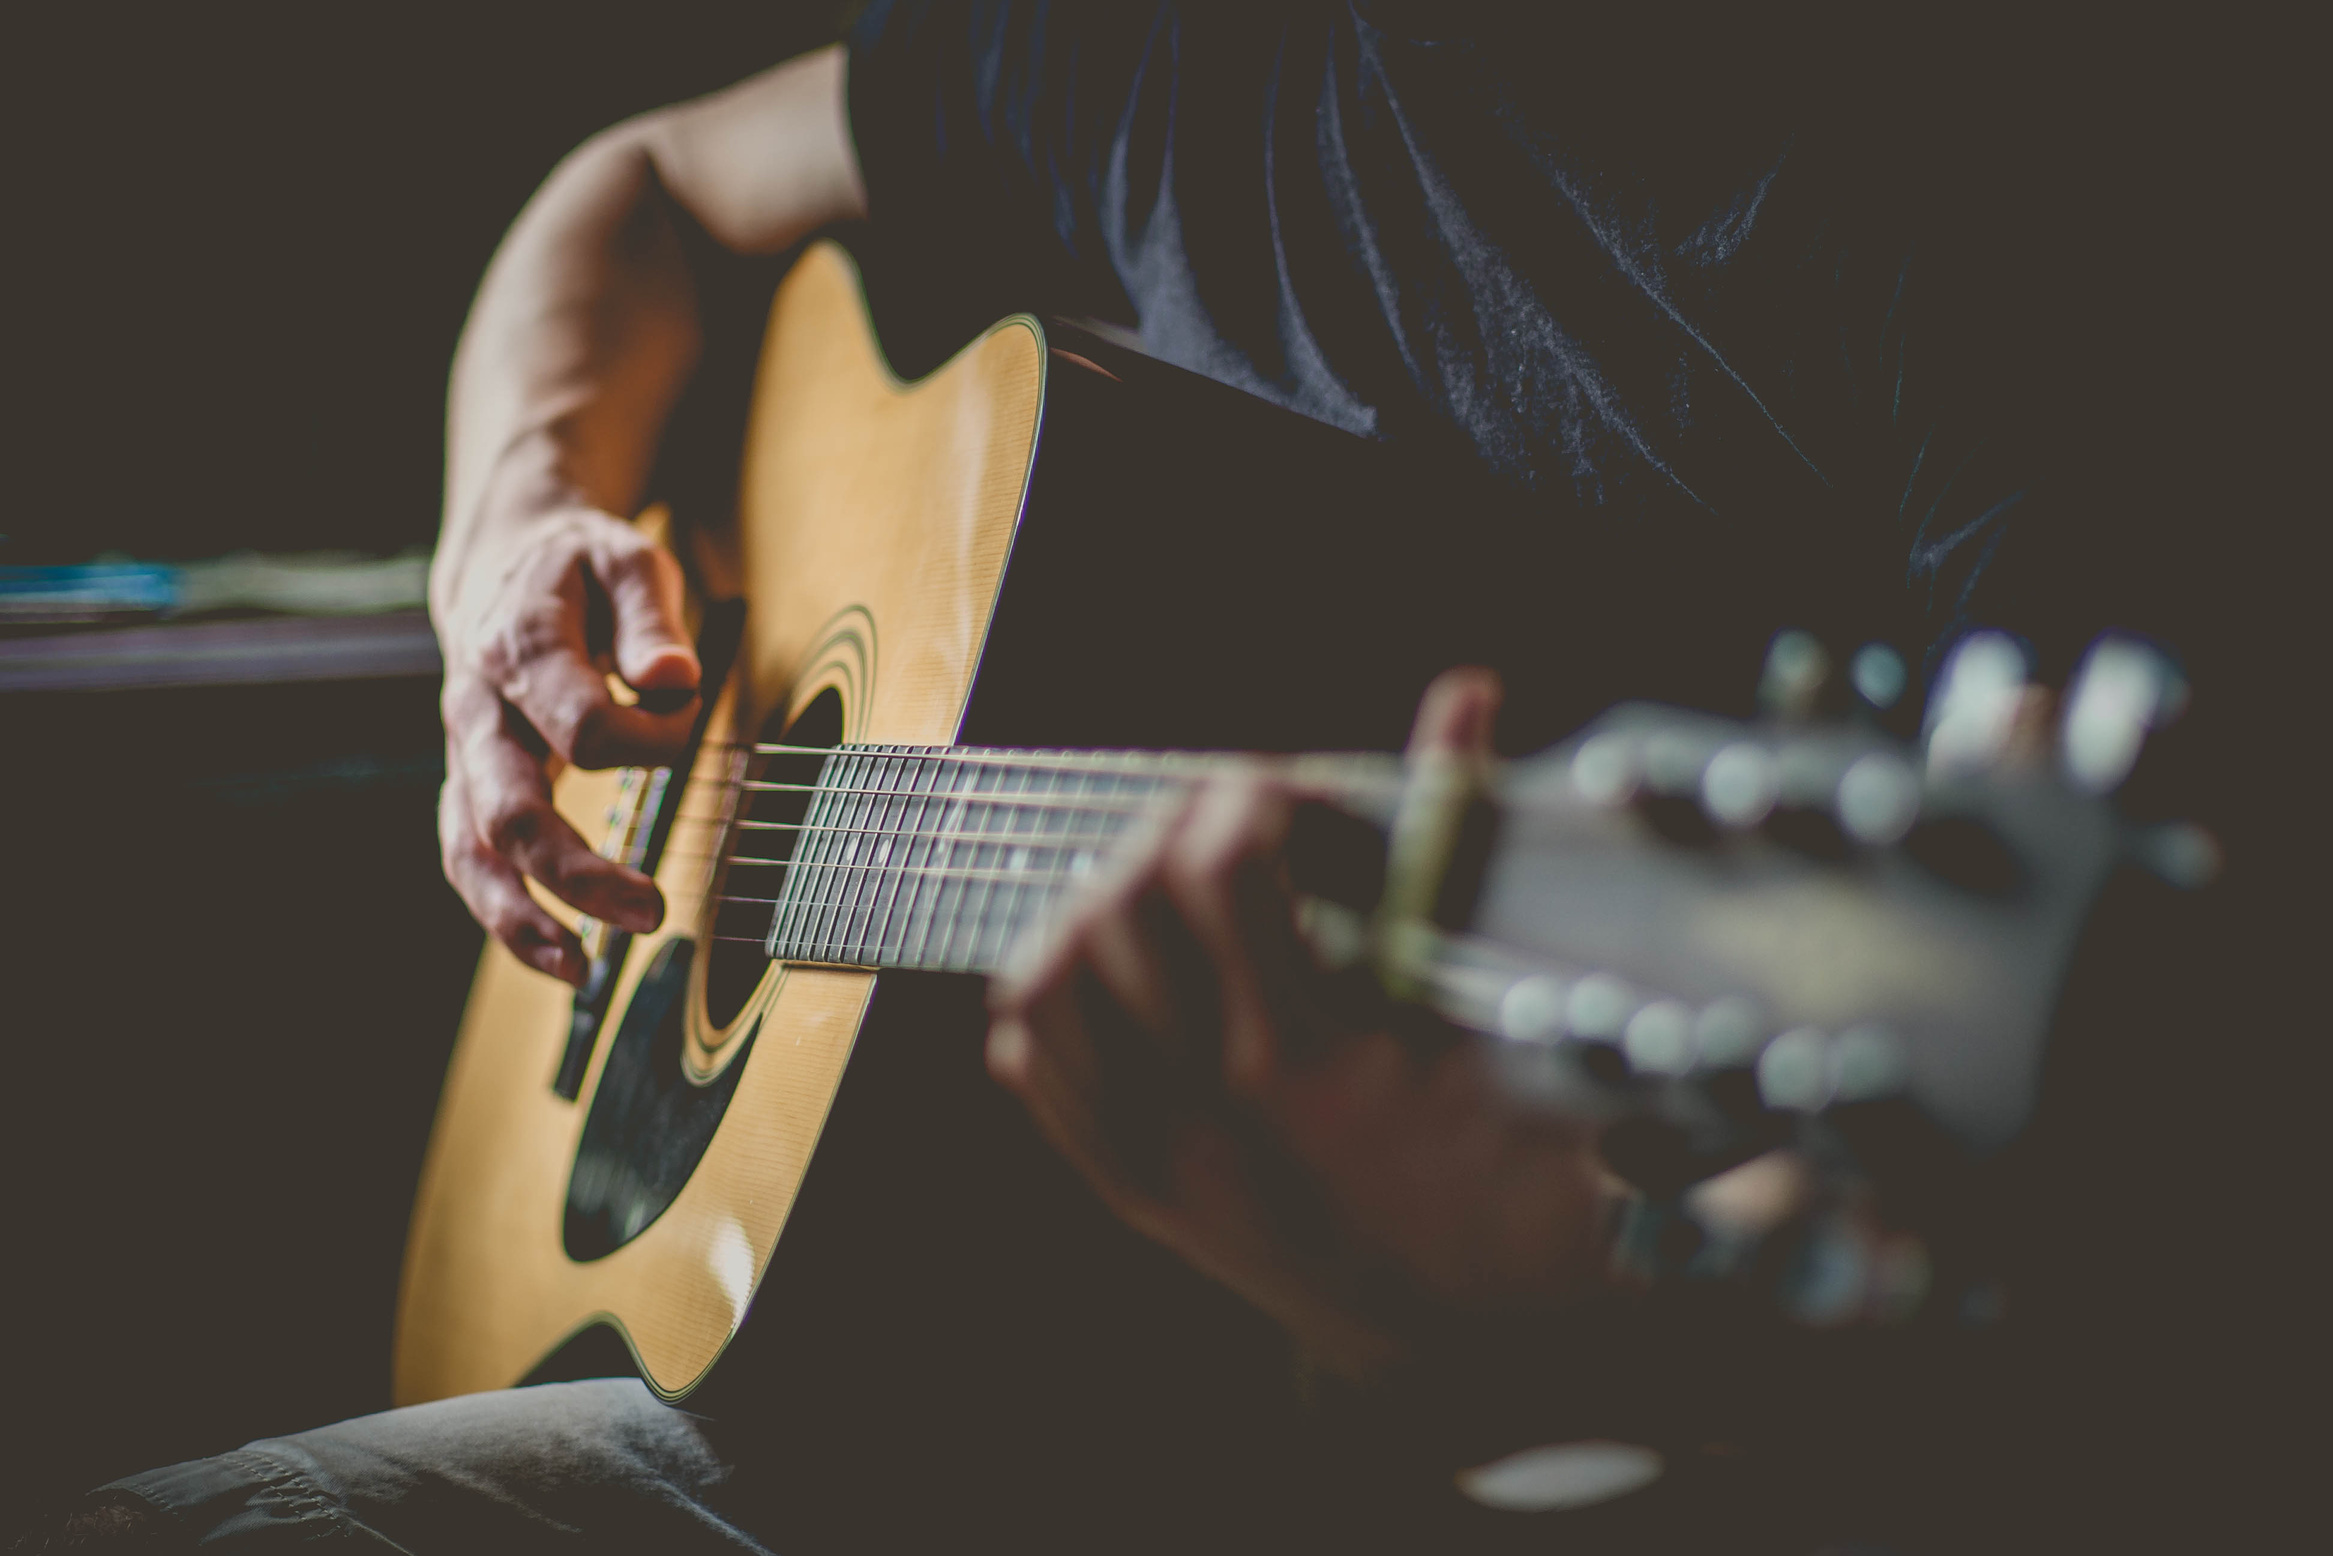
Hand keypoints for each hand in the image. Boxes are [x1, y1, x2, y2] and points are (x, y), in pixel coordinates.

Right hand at [434, 505, 700, 984]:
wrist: (507, 564)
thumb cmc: (581, 568)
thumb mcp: (628, 560)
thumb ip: (649, 619)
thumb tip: (671, 678)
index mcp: (518, 647)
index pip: (583, 727)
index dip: (651, 738)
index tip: (686, 711)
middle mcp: (477, 709)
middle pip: (511, 810)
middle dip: (577, 871)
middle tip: (651, 909)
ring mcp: (465, 754)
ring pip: (471, 851)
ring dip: (521, 919)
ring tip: (582, 971)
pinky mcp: (470, 785)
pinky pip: (471, 861)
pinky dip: (507, 916)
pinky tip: (559, 956)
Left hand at [985, 670, 1621, 1378]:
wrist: (1491, 1359)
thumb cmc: (1526, 1182)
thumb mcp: (1511, 1014)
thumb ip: (1464, 837)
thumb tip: (1464, 691)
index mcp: (1312, 1060)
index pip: (1215, 869)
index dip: (1247, 799)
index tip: (1291, 799)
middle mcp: (1213, 1113)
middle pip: (1116, 909)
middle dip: (1169, 834)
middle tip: (1232, 828)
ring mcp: (1161, 1160)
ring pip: (1047, 985)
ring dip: (1099, 907)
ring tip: (1173, 890)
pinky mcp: (1138, 1193)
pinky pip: (1036, 1069)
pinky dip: (1058, 999)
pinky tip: (1124, 974)